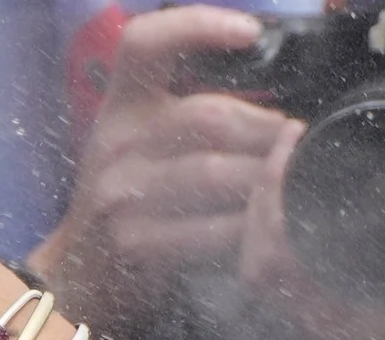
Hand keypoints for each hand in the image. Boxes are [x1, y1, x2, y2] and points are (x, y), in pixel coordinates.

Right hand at [29, 5, 290, 334]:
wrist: (85, 268)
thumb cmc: (134, 195)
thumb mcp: (145, 141)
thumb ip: (196, 117)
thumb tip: (282, 120)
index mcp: (121, 104)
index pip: (145, 41)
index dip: (197, 25)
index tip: (252, 32)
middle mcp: (115, 141)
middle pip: (206, 114)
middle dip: (266, 130)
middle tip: (299, 145)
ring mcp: (119, 193)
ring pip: (212, 172)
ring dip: (264, 180)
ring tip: (292, 185)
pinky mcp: (134, 242)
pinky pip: (207, 230)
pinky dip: (246, 230)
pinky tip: (263, 231)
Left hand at [236, 126, 384, 339]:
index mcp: (360, 306)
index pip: (288, 240)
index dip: (278, 184)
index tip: (297, 137)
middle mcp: (323, 322)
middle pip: (255, 250)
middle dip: (261, 191)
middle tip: (288, 142)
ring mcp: (312, 336)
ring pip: (254, 271)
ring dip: (259, 221)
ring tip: (284, 173)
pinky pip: (268, 291)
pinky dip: (267, 251)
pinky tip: (289, 220)